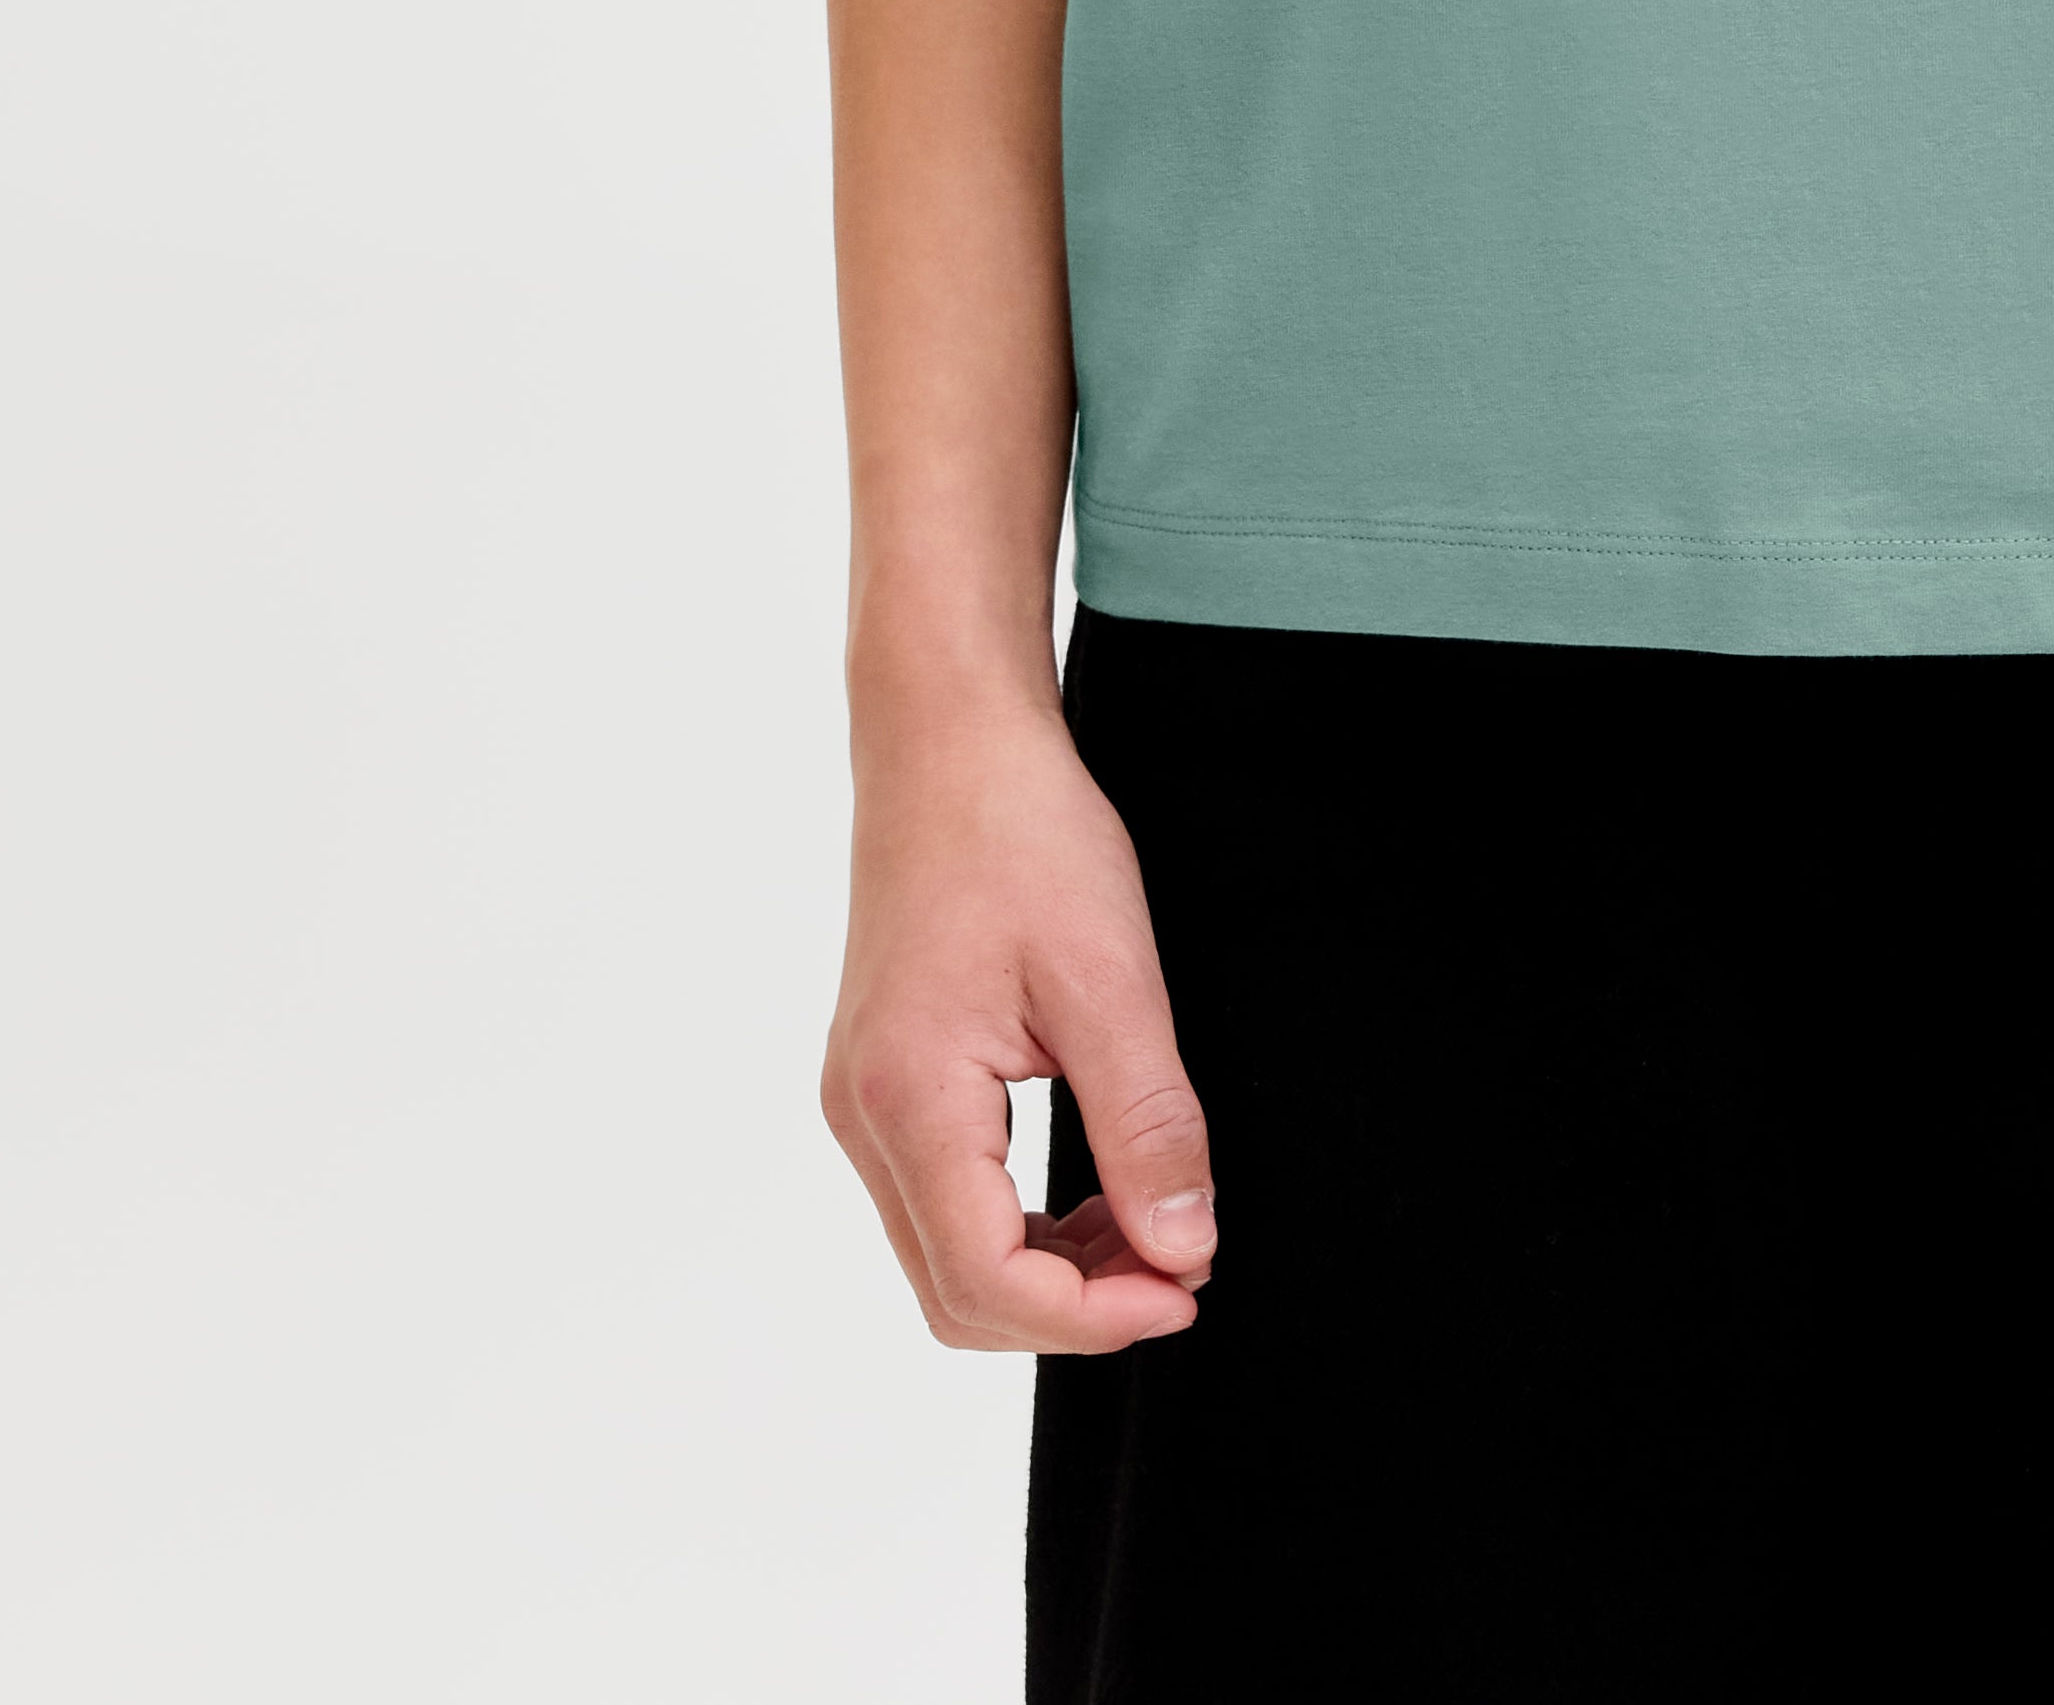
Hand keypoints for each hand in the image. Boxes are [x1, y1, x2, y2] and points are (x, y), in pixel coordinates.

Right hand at [824, 686, 1218, 1351]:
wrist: (947, 737)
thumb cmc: (1020, 832)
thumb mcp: (1110, 978)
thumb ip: (1147, 1124)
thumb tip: (1186, 1250)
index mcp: (908, 1099)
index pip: (988, 1282)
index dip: (1095, 1316)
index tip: (1189, 1288)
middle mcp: (863, 1116)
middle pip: (956, 1292)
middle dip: (1074, 1307)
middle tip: (1181, 1266)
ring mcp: (863, 1098)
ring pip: (947, 1254)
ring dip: (1051, 1269)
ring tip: (1154, 1222)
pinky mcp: (883, 1076)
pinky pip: (944, 1196)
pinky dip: (1022, 1219)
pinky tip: (1098, 1180)